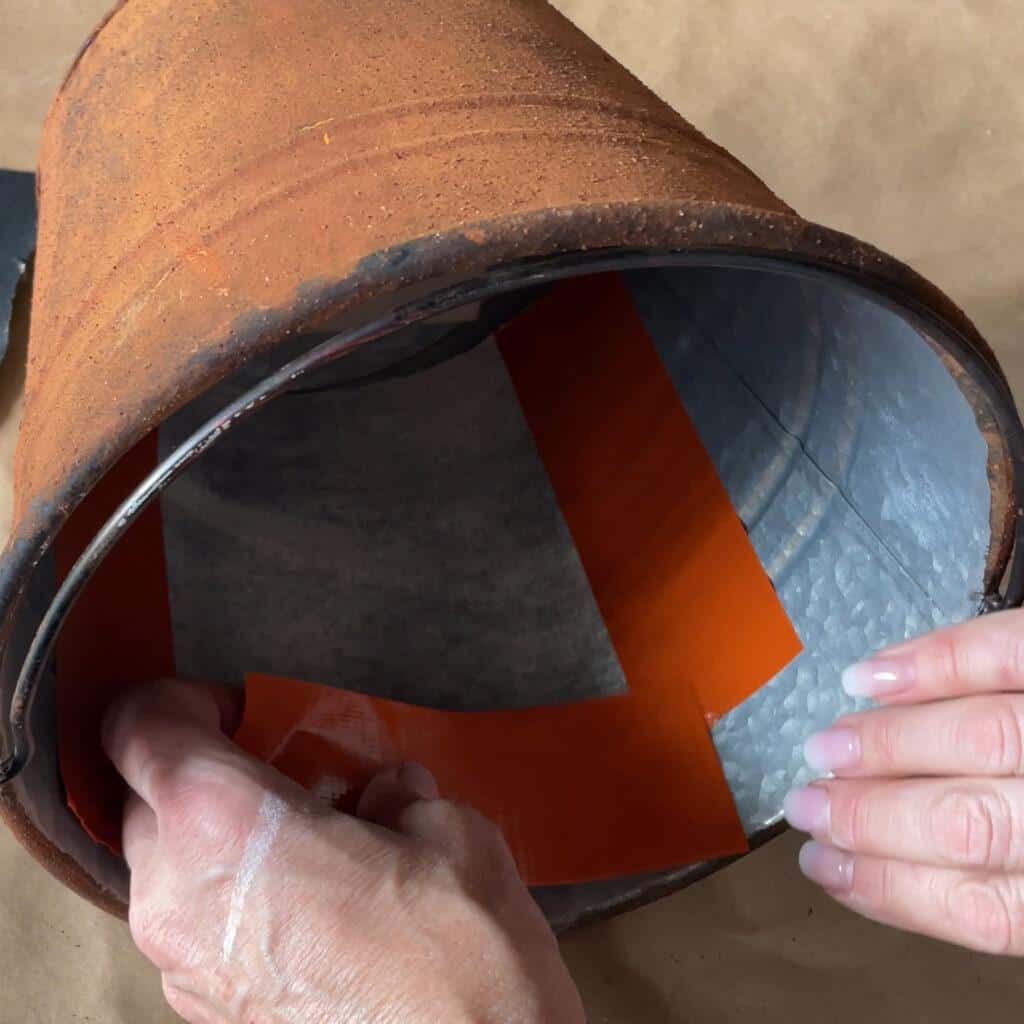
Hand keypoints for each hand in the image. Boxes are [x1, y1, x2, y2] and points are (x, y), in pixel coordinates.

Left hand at [102, 680, 583, 1022]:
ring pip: (162, 864)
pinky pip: (190, 922)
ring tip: (304, 838)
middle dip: (206, 770)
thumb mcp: (442, 827)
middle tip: (285, 769)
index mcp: (222, 824)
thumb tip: (380, 792)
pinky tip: (306, 899)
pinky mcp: (204, 1012)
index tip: (240, 708)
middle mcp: (177, 894)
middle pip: (145, 795)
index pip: (139, 726)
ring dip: (216, 834)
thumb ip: (389, 790)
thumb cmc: (457, 950)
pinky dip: (228, 892)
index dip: (185, 700)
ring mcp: (182, 965)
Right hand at [785, 609, 1023, 953]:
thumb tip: (921, 873)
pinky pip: (1011, 651)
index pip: (986, 905)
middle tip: (805, 803)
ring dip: (885, 745)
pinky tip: (870, 674)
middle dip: (870, 814)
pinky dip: (936, 658)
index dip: (893, 890)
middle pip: (973, 820)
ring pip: (983, 736)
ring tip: (821, 748)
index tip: (826, 868)